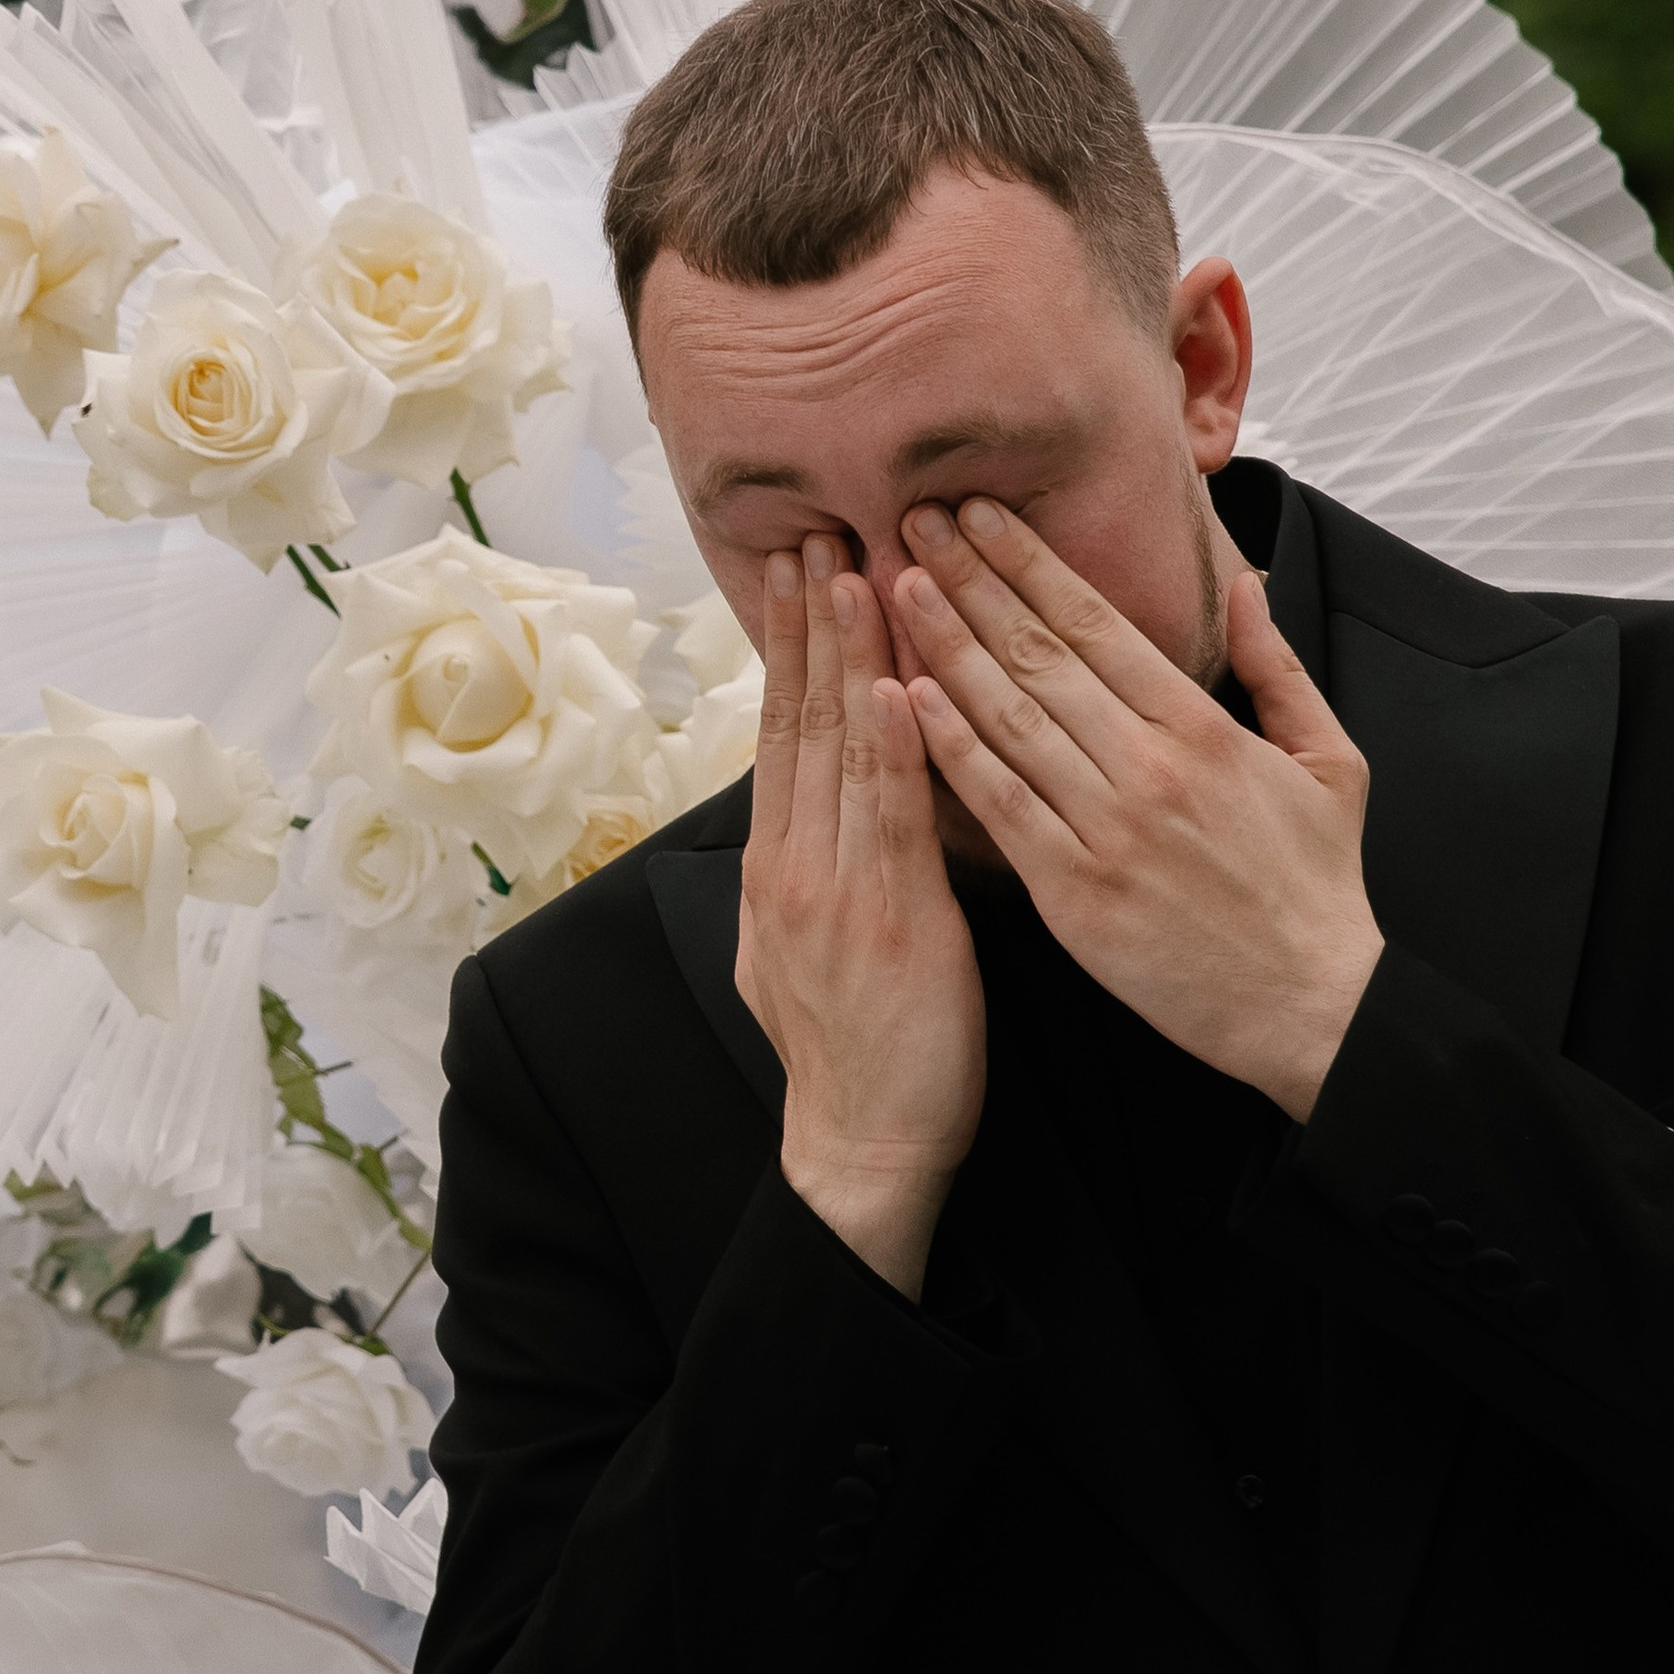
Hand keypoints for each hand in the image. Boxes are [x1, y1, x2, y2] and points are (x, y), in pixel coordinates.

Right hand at [738, 533, 986, 1295]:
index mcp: (781, 865)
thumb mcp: (809, 949)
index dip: (788, 645)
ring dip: (846, 655)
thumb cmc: (860, 1054)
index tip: (794, 567)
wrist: (863, 1144)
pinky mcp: (888, 921)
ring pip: (838, 753)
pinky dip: (888, 749)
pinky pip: (889, 820)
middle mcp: (796, 864)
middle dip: (808, 620)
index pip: (783, 731)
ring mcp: (834, 889)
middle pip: (799, 720)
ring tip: (852, 568)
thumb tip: (813, 818)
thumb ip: (815, 872)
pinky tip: (892, 687)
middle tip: (813, 529)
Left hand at [897, 498, 1382, 1115]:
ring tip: (896, 588)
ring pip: (1007, 718)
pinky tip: (906, 700)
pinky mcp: (1073, 892)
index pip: (1096, 622)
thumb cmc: (1316, 886)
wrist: (1311, 1003)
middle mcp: (1147, 765)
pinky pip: (999, 805)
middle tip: (914, 523)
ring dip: (944, 646)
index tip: (978, 514)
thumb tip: (1245, 580)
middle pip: (1038, 654)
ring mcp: (1105, 828)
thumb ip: (1278, 666)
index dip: (1029, 562)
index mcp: (1201, 726)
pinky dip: (950, 748)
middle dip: (970, 582)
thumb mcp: (1330, 759)